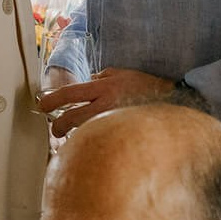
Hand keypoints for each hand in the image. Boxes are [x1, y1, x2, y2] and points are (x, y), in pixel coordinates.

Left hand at [37, 68, 175, 136]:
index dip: (52, 99)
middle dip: (58, 126)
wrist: (178, 105)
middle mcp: (107, 106)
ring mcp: (115, 124)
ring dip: (78, 135)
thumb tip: (87, 82)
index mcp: (105, 89)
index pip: (70, 93)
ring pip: (86, 132)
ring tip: (76, 137)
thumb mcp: (124, 74)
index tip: (42, 105)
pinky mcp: (123, 137)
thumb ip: (102, 77)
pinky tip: (97, 145)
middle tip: (55, 129)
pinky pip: (102, 141)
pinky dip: (96, 142)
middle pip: (72, 119)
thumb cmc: (150, 89)